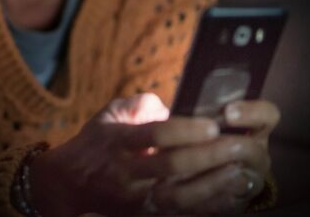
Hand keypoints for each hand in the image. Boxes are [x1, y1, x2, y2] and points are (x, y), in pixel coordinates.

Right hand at [28, 96, 279, 215]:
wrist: (68, 185)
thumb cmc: (93, 144)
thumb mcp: (107, 115)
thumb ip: (137, 104)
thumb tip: (166, 105)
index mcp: (116, 141)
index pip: (154, 135)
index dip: (185, 130)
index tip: (212, 124)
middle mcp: (126, 172)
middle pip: (172, 166)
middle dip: (208, 156)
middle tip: (237, 145)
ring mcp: (136, 198)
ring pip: (180, 196)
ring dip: (214, 184)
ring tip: (241, 171)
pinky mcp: (145, 215)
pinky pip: (182, 212)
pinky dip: (209, 205)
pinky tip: (230, 194)